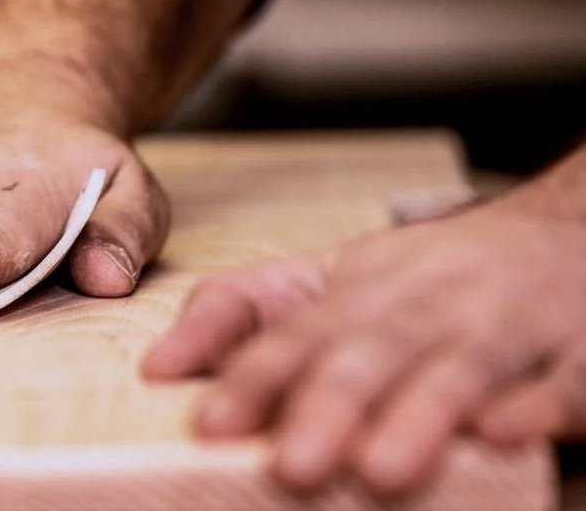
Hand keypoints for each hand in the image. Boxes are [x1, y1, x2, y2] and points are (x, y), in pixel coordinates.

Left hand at [143, 197, 585, 495]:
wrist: (557, 231)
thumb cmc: (428, 276)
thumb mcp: (325, 281)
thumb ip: (236, 315)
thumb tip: (155, 368)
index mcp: (359, 288)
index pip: (296, 329)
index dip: (256, 375)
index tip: (212, 423)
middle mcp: (425, 301)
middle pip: (373, 348)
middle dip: (330, 403)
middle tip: (292, 463)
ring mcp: (501, 323)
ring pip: (458, 364)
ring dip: (421, 413)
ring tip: (382, 468)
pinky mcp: (573, 349)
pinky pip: (561, 377)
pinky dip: (538, 403)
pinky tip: (506, 433)